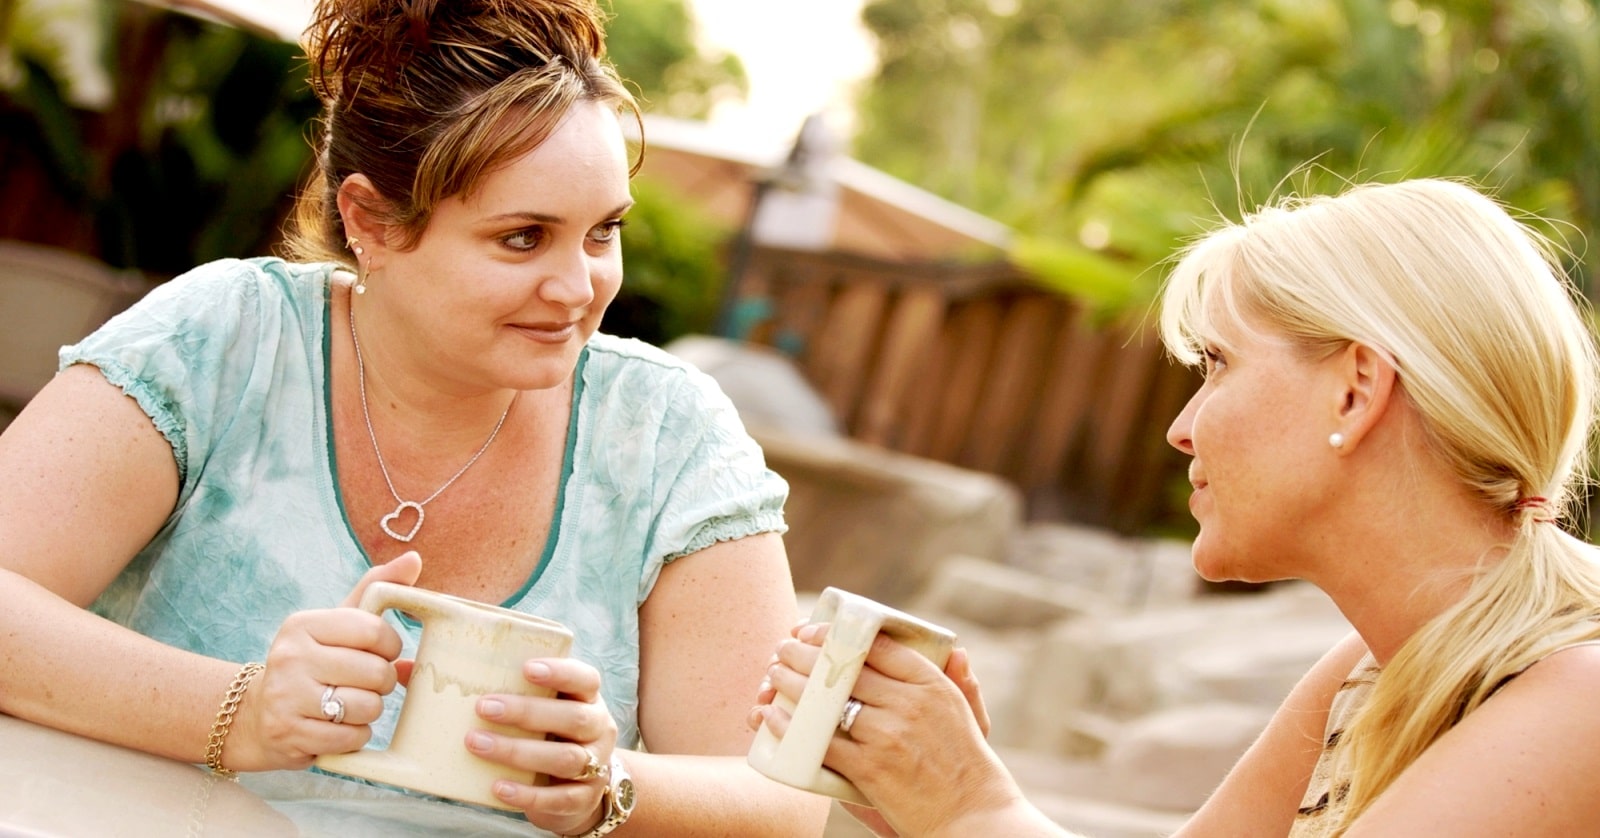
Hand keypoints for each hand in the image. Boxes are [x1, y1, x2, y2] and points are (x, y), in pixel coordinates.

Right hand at [225, 551, 421, 771]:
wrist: (257, 715)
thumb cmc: (312, 662)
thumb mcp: (336, 622)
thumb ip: (375, 589)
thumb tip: (414, 559)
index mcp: (302, 624)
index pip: (374, 630)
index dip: (390, 646)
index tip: (381, 652)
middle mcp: (289, 657)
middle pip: (376, 673)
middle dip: (383, 682)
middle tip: (366, 683)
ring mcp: (285, 698)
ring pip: (367, 707)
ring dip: (370, 711)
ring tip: (350, 704)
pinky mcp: (289, 735)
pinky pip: (352, 738)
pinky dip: (355, 736)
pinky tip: (337, 726)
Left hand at [463, 655, 619, 834]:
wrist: (576, 792)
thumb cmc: (543, 736)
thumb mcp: (530, 709)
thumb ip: (482, 686)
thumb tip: (406, 668)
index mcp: (587, 699)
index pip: (585, 678)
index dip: (561, 671)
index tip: (526, 668)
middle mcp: (597, 729)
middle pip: (574, 717)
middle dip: (528, 712)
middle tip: (484, 707)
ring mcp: (594, 765)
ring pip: (564, 757)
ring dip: (518, 751)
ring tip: (477, 744)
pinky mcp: (581, 799)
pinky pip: (558, 797)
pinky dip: (526, 794)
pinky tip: (497, 787)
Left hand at [752, 624, 1018, 837]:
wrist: (971, 818)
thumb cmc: (968, 768)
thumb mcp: (971, 718)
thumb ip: (962, 683)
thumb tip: (956, 650)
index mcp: (932, 685)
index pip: (877, 646)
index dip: (837, 634)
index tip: (812, 630)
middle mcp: (910, 704)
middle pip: (845, 668)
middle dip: (805, 654)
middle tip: (782, 649)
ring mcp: (888, 734)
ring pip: (827, 701)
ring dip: (792, 684)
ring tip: (774, 677)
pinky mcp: (870, 768)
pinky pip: (820, 742)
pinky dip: (791, 728)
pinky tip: (773, 717)